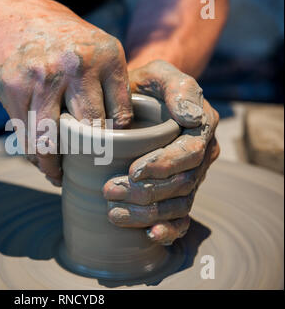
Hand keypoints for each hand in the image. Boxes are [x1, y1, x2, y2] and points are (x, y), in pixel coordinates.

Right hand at [0, 0, 132, 185]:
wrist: (16, 18)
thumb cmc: (64, 42)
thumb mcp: (98, 50)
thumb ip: (112, 86)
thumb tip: (122, 135)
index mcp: (106, 57)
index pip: (120, 117)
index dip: (115, 142)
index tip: (109, 153)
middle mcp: (76, 66)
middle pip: (89, 131)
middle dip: (87, 156)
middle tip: (85, 168)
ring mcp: (43, 78)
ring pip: (51, 140)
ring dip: (53, 166)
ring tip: (57, 174)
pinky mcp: (14, 89)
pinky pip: (26, 134)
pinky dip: (33, 154)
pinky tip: (40, 160)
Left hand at [103, 60, 219, 244]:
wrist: (133, 100)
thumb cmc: (142, 86)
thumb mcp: (157, 74)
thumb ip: (177, 87)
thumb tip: (192, 116)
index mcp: (200, 126)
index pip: (189, 153)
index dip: (164, 165)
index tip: (132, 170)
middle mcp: (200, 154)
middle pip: (182, 183)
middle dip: (146, 192)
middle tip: (109, 191)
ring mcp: (190, 176)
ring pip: (178, 204)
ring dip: (147, 213)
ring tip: (114, 213)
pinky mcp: (177, 193)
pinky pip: (181, 218)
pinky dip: (168, 230)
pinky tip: (150, 235)